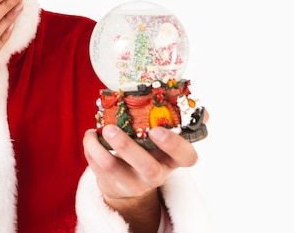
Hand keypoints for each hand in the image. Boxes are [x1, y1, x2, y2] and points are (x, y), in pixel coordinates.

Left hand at [82, 111, 207, 231]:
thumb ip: (178, 122)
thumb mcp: (165, 141)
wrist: (128, 182)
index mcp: (172, 159)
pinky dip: (91, 149)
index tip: (157, 130)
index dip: (174, 145)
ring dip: (102, 148)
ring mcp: (131, 183)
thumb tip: (202, 109)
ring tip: (98, 130)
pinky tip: (91, 135)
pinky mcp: (111, 184)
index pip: (186, 158)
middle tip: (112, 129)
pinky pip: (97, 168)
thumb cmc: (150, 151)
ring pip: (115, 169)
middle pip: (147, 168)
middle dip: (129, 148)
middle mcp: (155, 175)